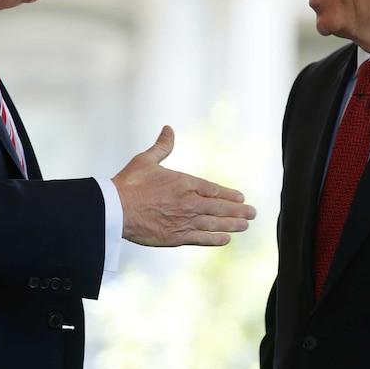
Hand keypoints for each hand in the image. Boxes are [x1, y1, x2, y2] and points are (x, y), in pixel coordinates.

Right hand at [112, 125, 256, 246]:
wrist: (117, 208)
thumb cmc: (129, 182)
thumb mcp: (146, 159)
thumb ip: (162, 146)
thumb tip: (168, 128)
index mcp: (184, 182)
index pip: (214, 189)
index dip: (229, 194)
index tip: (241, 198)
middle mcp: (189, 202)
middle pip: (219, 207)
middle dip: (238, 211)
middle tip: (253, 213)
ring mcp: (184, 220)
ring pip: (215, 223)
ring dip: (232, 225)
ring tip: (245, 226)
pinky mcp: (176, 237)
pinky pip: (201, 239)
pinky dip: (215, 239)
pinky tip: (226, 240)